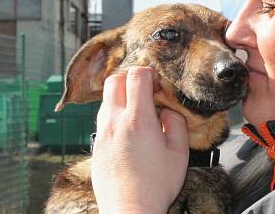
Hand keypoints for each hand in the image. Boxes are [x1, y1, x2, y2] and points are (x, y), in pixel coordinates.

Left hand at [91, 67, 188, 213]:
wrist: (129, 210)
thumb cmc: (157, 185)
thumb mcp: (179, 152)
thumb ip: (176, 124)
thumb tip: (168, 110)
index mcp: (138, 120)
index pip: (136, 76)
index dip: (150, 73)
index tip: (159, 85)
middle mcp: (115, 122)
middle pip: (114, 80)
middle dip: (131, 79)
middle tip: (146, 92)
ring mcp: (102, 133)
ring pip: (105, 99)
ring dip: (122, 97)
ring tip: (139, 112)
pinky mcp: (95, 145)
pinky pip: (102, 118)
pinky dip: (115, 114)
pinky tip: (129, 130)